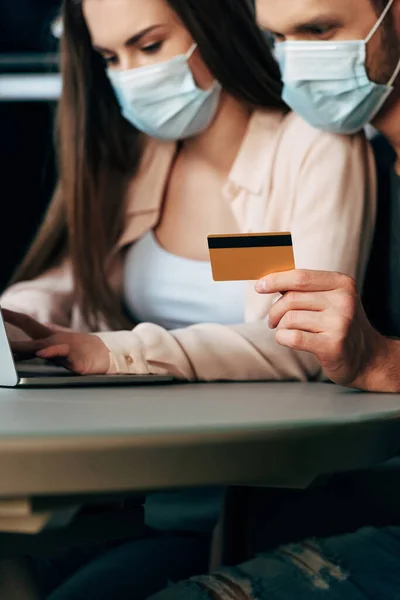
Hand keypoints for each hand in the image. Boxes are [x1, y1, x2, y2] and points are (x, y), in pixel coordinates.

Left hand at [3, 310, 109, 374]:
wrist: (111, 354)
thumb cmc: (85, 348)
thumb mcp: (64, 338)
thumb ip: (49, 331)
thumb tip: (36, 323)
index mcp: (51, 336)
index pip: (28, 323)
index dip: (12, 316)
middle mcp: (57, 341)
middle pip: (30, 337)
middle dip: (12, 340)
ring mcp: (67, 350)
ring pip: (44, 347)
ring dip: (28, 347)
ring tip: (13, 346)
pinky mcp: (78, 363)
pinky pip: (65, 358)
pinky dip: (53, 354)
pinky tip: (43, 353)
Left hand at [255, 270, 394, 390]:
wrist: (367, 358)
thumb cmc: (340, 326)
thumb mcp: (330, 300)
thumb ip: (305, 290)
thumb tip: (269, 281)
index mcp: (342, 284)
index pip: (300, 276)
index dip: (276, 280)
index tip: (259, 286)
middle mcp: (344, 301)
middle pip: (291, 298)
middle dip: (275, 310)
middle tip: (272, 320)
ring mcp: (340, 323)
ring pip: (290, 318)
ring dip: (280, 326)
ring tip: (285, 331)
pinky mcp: (332, 345)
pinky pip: (292, 337)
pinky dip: (283, 338)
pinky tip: (288, 339)